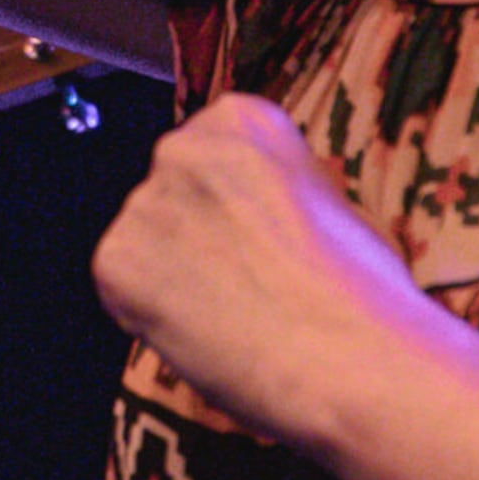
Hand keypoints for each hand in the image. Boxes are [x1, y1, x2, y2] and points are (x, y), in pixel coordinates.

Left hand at [88, 94, 433, 447]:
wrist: (347, 359)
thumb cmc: (364, 292)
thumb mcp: (338, 206)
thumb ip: (285, 194)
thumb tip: (270, 210)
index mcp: (241, 120)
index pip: (213, 150)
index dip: (235, 203)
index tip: (260, 235)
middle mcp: (180, 146)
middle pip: (172, 192)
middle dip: (194, 232)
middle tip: (239, 281)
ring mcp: (142, 202)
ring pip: (144, 241)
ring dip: (171, 274)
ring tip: (226, 315)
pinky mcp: (114, 261)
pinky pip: (121, 287)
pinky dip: (149, 314)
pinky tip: (199, 331)